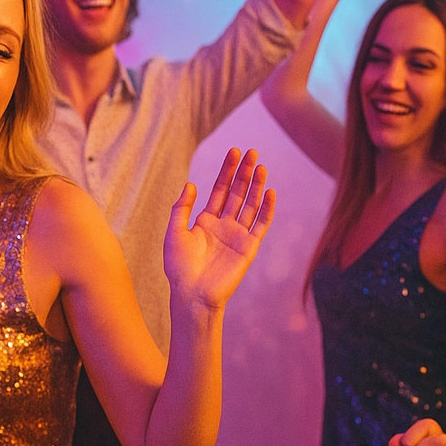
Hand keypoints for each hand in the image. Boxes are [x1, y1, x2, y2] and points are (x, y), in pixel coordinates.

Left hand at [165, 148, 276, 310]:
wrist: (192, 294)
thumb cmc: (179, 267)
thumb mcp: (175, 232)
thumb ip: (182, 208)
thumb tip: (191, 184)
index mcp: (205, 220)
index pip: (220, 189)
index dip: (227, 170)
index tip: (234, 151)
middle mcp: (224, 225)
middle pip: (237, 193)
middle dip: (244, 172)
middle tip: (252, 151)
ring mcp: (237, 235)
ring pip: (250, 205)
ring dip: (256, 186)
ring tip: (262, 166)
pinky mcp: (248, 247)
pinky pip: (260, 225)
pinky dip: (267, 209)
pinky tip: (270, 192)